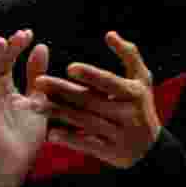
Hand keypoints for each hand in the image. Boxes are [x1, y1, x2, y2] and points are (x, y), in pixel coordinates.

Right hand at [0, 29, 49, 186]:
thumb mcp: (37, 99)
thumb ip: (37, 75)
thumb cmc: (26, 134)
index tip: (29, 34)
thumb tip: (41, 46)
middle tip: (19, 37)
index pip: (6, 60)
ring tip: (1, 43)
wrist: (20, 164)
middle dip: (5, 49)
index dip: (15, 47)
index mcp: (3, 86)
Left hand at [35, 31, 160, 168]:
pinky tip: (50, 133)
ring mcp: (118, 135)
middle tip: (38, 82)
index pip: (110, 83)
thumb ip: (129, 54)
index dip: (91, 75)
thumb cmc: (141, 105)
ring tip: (33, 105)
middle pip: (90, 101)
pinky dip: (68, 139)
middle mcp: (127, 114)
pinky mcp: (110, 152)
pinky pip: (87, 145)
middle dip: (63, 91)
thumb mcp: (142, 78)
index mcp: (134, 93)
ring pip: (84, 122)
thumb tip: (109, 34)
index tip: (70, 68)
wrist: (152, 148)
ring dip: (57, 113)